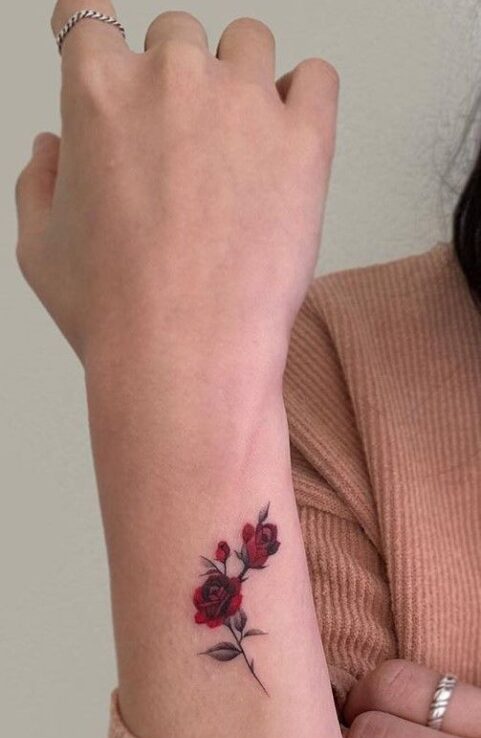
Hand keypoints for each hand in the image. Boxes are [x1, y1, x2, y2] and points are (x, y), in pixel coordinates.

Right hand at [15, 3, 338, 376]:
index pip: (89, 19)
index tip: (103, 47)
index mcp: (98, 91)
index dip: (92, 36)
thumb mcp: (39, 249)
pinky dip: (302, 96)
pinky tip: (285, 135)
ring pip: (246, 43)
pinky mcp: (304, 139)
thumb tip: (54, 151)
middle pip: (174, 34)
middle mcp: (172, 78)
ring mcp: (244, 103)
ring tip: (235, 142)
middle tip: (179, 143)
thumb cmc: (115, 312)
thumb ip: (38, 182)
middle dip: (171, 78)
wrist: (184, 356)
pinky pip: (317, 77)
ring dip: (238, 78)